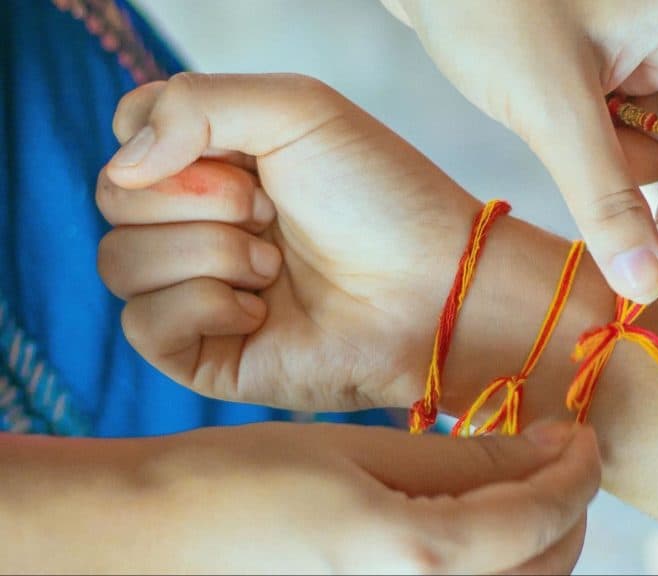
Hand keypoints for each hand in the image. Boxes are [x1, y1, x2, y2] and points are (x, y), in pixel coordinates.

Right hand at [28, 420, 599, 573]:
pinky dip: (493, 570)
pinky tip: (470, 531)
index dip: (578, 471)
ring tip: (518, 491)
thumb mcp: (358, 453)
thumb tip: (548, 450)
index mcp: (421, 557)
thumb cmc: (242, 483)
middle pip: (546, 569)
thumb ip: (463, 460)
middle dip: (567, 511)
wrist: (150, 544)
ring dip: (538, 546)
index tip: (581, 434)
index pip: (543, 517)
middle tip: (555, 457)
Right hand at [98, 73, 484, 411]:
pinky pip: (141, 325)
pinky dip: (203, 306)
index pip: (130, 143)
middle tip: (273, 213)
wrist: (434, 288)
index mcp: (219, 166)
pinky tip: (262, 310)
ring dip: (208, 253)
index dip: (170, 143)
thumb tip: (123, 166)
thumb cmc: (381, 198)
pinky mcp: (205, 355)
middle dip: (199, 200)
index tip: (247, 158)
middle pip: (115, 200)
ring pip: (119, 262)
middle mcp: (202, 226)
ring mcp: (200, 292)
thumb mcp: (296, 109)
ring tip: (276, 266)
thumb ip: (192, 104)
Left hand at [382, 0, 657, 301]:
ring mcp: (641, 56)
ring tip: (555, 131)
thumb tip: (645, 284)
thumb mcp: (553, 103)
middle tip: (633, 271)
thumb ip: (604, 197)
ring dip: (614, 172)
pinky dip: (590, 157)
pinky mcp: (601, 76)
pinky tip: (546, 125)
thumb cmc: (484, 0)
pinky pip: (618, 141)